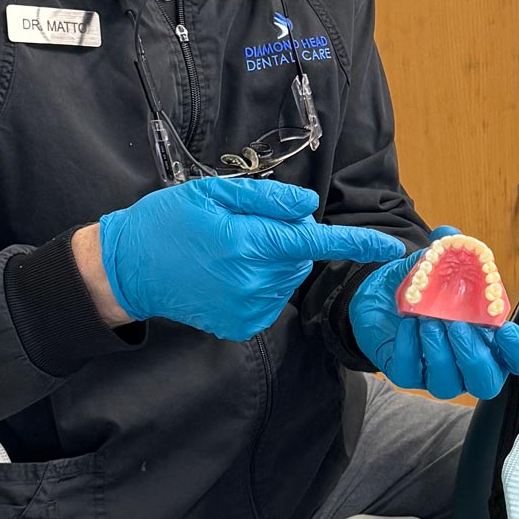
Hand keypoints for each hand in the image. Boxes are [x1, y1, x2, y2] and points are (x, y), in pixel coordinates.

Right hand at [94, 177, 405, 341]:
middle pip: (301, 256)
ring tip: (230, 249)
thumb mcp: (213, 193)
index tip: (391, 247)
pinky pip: (271, 297)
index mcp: (248, 245)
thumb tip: (309, 209)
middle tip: (246, 226)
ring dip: (273, 260)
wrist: (127, 269)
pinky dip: (261, 282)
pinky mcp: (240, 326)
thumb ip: (267, 199)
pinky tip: (228, 273)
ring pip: (287, 277)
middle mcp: (252, 283)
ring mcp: (246, 310)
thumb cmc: (167, 222)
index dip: (357, 245)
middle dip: (288, 238)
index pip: (316, 243)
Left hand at [348, 229, 518, 399]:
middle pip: (488, 383)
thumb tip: (452, 237)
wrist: (381, 297)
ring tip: (427, 321)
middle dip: (473, 355)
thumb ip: (450, 249)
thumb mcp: (437, 264)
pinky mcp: (409, 375)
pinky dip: (411, 348)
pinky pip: (413, 373)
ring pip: (449, 385)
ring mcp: (439, 373)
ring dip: (439, 351)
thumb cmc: (423, 288)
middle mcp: (469, 362)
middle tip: (457, 325)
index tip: (504, 328)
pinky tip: (408, 325)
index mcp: (490, 339)